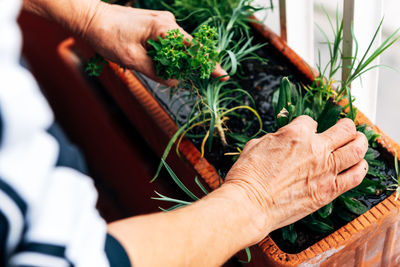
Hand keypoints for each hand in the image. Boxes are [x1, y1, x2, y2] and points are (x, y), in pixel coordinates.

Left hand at [81, 3, 227, 84]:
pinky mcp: (155, 24)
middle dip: (189, 64)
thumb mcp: (133, 59)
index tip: (222, 75)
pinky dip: (167, 53)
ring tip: (154, 67)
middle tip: (179, 77)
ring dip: (174, 60)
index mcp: (164, 28)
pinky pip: (169, 41)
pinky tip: (154, 60)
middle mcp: (167, 22)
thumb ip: (157, 72)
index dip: (208, 63)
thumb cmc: (108, 36)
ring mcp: (162, 22)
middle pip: (188, 47)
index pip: (194, 48)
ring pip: (178, 45)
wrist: (91, 19)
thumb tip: (175, 81)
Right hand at [223, 116, 367, 241]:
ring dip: (360, 142)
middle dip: (346, 126)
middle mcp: (315, 148)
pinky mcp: (329, 190)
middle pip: (344, 130)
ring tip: (359, 142)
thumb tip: (282, 139)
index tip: (308, 131)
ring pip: (356, 149)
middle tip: (346, 129)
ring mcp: (325, 169)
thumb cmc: (248, 175)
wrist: (250, 203)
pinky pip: (355, 176)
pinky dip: (360, 168)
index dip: (308, 125)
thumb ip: (276, 139)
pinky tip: (359, 166)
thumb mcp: (256, 145)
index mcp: (295, 133)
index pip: (310, 121)